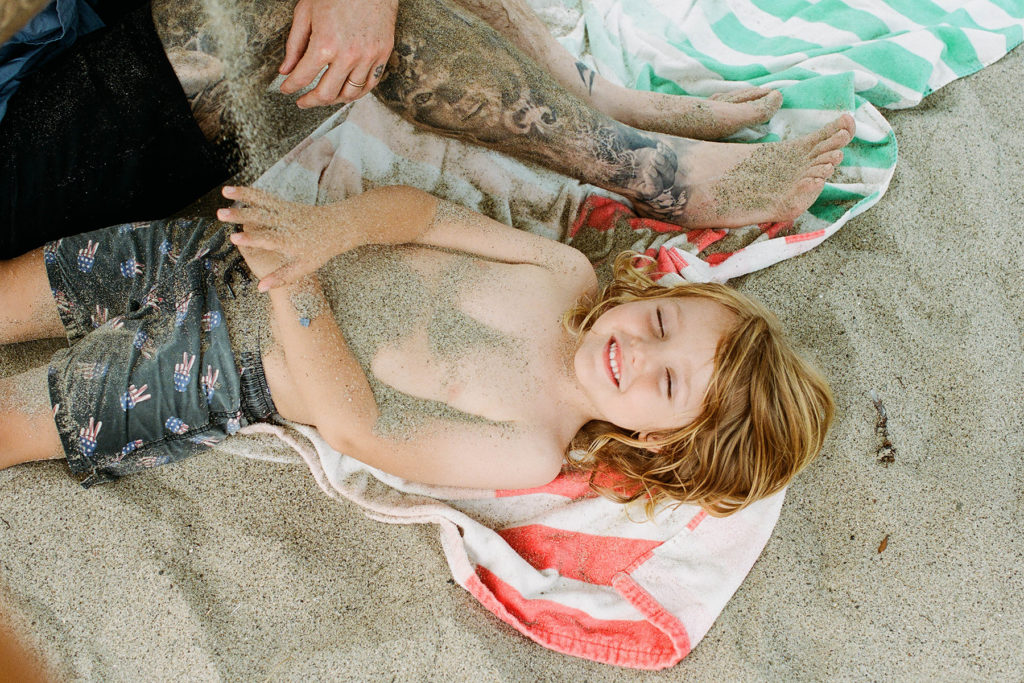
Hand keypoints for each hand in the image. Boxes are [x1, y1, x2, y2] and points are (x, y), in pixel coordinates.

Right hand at [218, 186, 356, 290]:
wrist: (336, 227)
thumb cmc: (320, 249)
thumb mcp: (304, 267)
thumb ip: (282, 277)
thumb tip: (260, 288)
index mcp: (290, 241)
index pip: (268, 240)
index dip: (251, 240)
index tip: (234, 238)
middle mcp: (286, 224)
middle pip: (261, 218)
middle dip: (240, 215)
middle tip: (220, 214)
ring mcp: (285, 211)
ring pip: (261, 203)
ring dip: (242, 196)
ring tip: (224, 192)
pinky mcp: (284, 204)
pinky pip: (265, 197)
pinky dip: (250, 193)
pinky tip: (234, 190)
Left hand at [278, 0, 397, 107]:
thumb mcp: (306, 13)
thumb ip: (295, 45)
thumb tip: (286, 70)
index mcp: (324, 44)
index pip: (302, 77)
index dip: (290, 87)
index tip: (286, 89)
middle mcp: (347, 56)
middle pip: (326, 94)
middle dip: (310, 101)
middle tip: (303, 101)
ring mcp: (368, 58)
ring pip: (349, 94)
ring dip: (333, 100)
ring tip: (324, 97)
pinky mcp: (382, 55)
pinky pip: (369, 85)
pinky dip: (355, 93)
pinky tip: (345, 91)